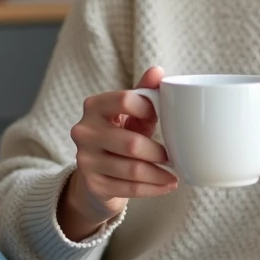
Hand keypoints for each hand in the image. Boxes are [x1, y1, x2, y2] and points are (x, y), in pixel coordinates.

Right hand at [58, 66, 176, 240]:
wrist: (95, 171)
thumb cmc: (120, 134)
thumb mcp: (131, 112)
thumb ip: (144, 92)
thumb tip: (157, 71)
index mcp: (94, 106)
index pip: (125, 99)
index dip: (149, 107)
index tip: (163, 117)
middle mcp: (84, 132)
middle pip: (131, 142)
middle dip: (158, 152)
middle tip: (174, 157)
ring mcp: (85, 160)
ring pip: (132, 170)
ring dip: (159, 174)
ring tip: (175, 175)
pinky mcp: (93, 184)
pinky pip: (129, 188)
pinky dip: (152, 189)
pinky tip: (166, 186)